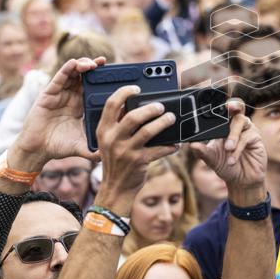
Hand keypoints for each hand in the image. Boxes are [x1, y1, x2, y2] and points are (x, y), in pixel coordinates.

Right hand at [11, 57, 106, 171]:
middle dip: (94, 67)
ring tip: (92, 64)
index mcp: (81, 106)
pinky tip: (74, 63)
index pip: (93, 88)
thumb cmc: (59, 147)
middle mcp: (71, 97)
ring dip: (82, 65)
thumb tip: (110, 155)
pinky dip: (66, 69)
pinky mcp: (48, 94)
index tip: (115, 73)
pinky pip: (58, 78)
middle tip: (104, 62)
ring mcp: (60, 94)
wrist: (38, 151)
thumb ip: (95, 149)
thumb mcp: (82, 146)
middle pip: (84, 77)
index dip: (102, 79)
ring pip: (72, 74)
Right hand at [95, 85, 177, 208]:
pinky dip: (170, 145)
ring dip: (163, 122)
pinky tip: (176, 143)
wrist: (115, 189)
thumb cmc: (115, 162)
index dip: (124, 93)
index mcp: (103, 131)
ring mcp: (126, 151)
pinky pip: (159, 149)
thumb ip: (118, 126)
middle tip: (161, 106)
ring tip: (171, 118)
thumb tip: (138, 107)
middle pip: (133, 116)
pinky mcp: (139, 161)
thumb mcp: (109, 142)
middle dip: (150, 108)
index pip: (110, 105)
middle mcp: (112, 139)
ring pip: (148, 131)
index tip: (136, 88)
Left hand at [190, 99, 266, 192]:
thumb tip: (191, 145)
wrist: (241, 181)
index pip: (223, 110)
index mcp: (224, 125)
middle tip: (228, 107)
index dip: (220, 104)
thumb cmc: (226, 166)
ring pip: (241, 122)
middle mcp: (237, 125)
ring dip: (233, 135)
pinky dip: (238, 149)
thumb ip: (202, 151)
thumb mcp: (211, 159)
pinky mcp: (256, 139)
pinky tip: (232, 160)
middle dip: (234, 104)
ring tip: (228, 149)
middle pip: (237, 108)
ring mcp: (247, 130)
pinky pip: (247, 137)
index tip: (212, 102)